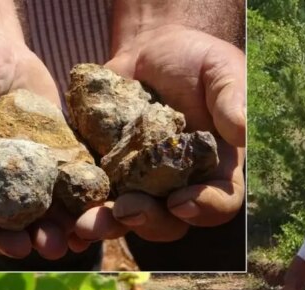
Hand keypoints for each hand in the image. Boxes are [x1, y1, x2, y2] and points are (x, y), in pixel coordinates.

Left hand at [74, 25, 245, 242]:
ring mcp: (141, 186)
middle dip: (148, 221)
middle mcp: (180, 187)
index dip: (205, 209)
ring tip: (85, 224)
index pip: (219, 202)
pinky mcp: (106, 174)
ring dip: (107, 225)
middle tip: (126, 210)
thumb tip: (241, 131)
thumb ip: (232, 98)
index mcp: (215, 170)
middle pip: (170, 222)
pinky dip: (78, 209)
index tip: (182, 202)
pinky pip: (93, 199)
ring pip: (128, 218)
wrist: (151, 50)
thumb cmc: (196, 60)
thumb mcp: (221, 70)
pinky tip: (63, 214)